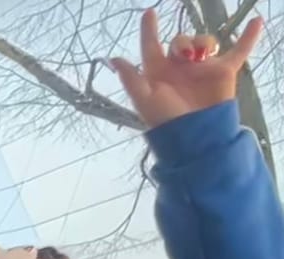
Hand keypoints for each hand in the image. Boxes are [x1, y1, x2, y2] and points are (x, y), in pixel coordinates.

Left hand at [111, 8, 261, 128]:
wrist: (195, 134)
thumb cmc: (165, 120)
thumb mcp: (144, 99)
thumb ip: (131, 78)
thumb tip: (114, 59)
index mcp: (158, 72)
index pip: (152, 45)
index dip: (149, 29)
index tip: (149, 13)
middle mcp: (180, 68)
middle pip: (181, 41)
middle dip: (183, 42)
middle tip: (186, 54)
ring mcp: (202, 68)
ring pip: (204, 41)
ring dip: (203, 41)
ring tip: (201, 53)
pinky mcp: (224, 72)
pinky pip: (238, 50)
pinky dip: (248, 36)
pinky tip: (257, 21)